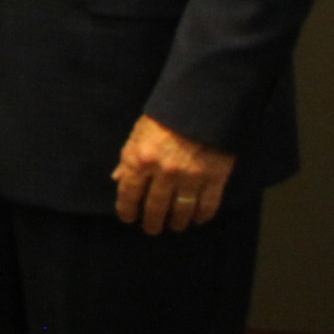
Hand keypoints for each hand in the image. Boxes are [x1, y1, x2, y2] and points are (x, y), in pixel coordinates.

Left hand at [114, 114, 236, 233]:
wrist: (202, 104)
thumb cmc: (165, 116)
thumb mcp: (138, 133)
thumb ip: (129, 158)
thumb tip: (118, 179)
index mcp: (140, 159)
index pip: (128, 194)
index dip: (127, 210)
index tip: (128, 218)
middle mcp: (164, 172)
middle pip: (156, 207)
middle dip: (152, 222)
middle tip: (152, 229)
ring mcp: (191, 177)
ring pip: (182, 210)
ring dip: (177, 222)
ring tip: (174, 226)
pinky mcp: (215, 178)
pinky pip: (208, 204)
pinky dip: (202, 215)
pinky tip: (198, 219)